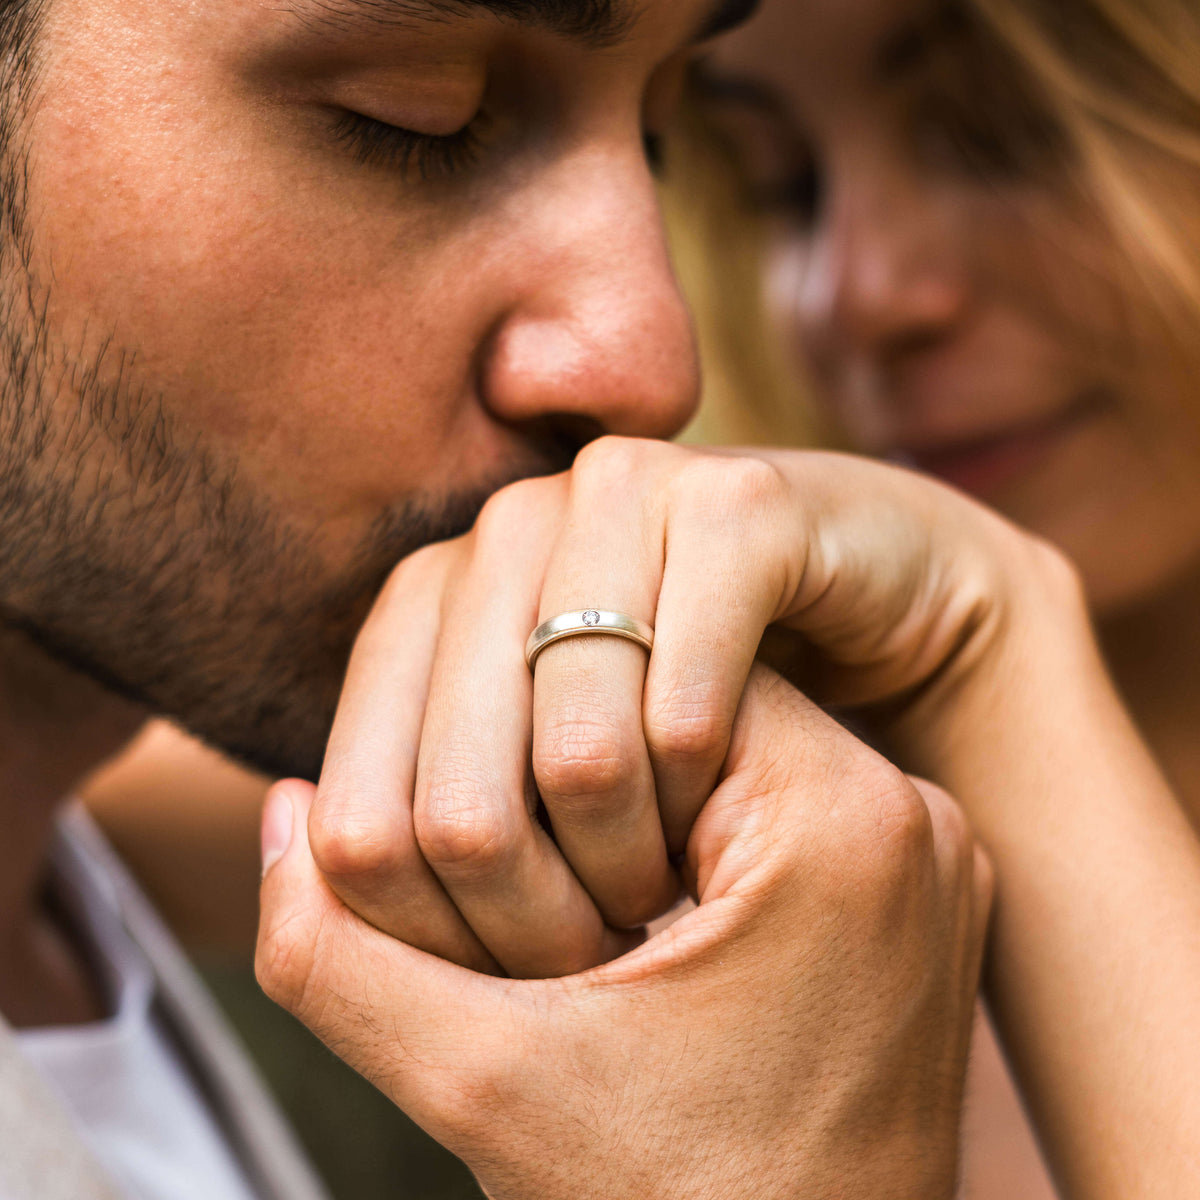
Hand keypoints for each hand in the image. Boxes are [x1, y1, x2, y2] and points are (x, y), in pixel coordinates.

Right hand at [259, 669, 993, 1199]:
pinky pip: (785, 812)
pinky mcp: (918, 897)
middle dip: (593, 783)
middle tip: (553, 890)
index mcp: (838, 823)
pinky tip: (652, 924)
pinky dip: (701, 848)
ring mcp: (929, 857)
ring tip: (602, 917)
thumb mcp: (483, 1085)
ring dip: (644, 812)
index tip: (511, 844)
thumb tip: (279, 807)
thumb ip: (341, 950)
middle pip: (694, 709)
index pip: (645, 674)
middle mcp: (911, 817)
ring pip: (733, 756)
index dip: (541, 745)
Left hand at [304, 438, 1062, 977]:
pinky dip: (700, 782)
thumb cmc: (683, 701)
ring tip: (664, 893)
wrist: (864, 598)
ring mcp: (619, 501)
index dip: (430, 935)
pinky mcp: (735, 507)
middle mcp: (503, 529)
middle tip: (603, 957)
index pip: (354, 817)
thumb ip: (432, 784)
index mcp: (426, 590)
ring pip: (573, 754)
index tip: (512, 980)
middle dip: (534, 919)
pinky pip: (684, 697)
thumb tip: (297, 832)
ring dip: (627, 860)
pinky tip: (719, 807)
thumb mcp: (535, 757)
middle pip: (457, 804)